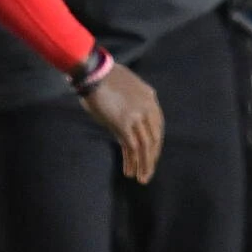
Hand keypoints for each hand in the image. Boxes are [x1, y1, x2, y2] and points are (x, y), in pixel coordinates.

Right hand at [80, 62, 162, 182]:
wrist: (93, 72)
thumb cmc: (104, 77)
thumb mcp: (128, 87)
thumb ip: (134, 102)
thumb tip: (131, 120)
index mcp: (150, 98)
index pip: (158, 127)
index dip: (155, 144)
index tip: (151, 155)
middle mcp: (148, 108)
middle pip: (154, 139)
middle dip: (152, 158)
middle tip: (148, 172)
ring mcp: (137, 116)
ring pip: (145, 146)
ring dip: (144, 164)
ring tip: (142, 179)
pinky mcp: (124, 124)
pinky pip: (132, 147)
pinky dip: (132, 161)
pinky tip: (130, 172)